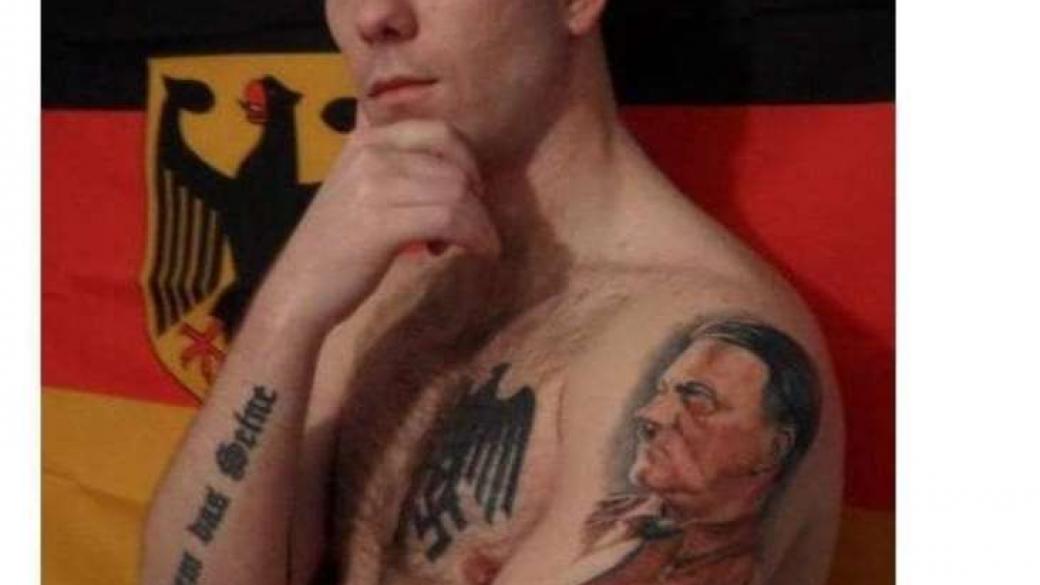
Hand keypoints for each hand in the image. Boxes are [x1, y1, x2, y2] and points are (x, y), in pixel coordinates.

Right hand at [260, 117, 500, 331]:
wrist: (298, 291)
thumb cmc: (335, 250)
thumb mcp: (359, 192)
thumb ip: (392, 167)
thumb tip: (444, 160)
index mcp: (365, 141)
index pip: (439, 131)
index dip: (468, 162)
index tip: (472, 194)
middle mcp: (369, 154)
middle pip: (453, 164)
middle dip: (476, 197)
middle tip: (474, 225)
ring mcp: (374, 185)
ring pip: (457, 192)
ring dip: (479, 223)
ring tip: (475, 245)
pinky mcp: (382, 222)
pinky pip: (451, 219)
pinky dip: (476, 237)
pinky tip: (480, 253)